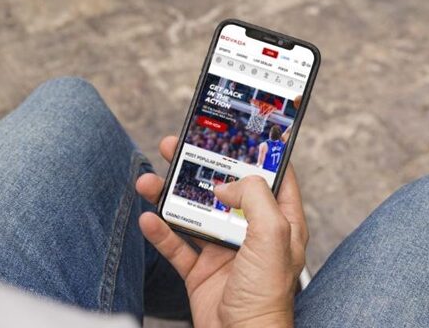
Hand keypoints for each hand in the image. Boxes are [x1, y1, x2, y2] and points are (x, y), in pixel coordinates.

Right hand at [136, 136, 308, 327]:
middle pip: (225, 190)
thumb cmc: (266, 296)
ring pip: (195, 213)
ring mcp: (224, 251)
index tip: (240, 131)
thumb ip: (255, 197)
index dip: (258, 153)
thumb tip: (227, 185)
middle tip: (179, 145)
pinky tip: (148, 218)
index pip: (274, 178)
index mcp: (280, 223)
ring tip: (150, 178)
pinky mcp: (201, 270)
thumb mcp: (272, 235)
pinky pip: (177, 244)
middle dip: (201, 166)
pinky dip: (161, 231)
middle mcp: (252, 233)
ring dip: (171, 195)